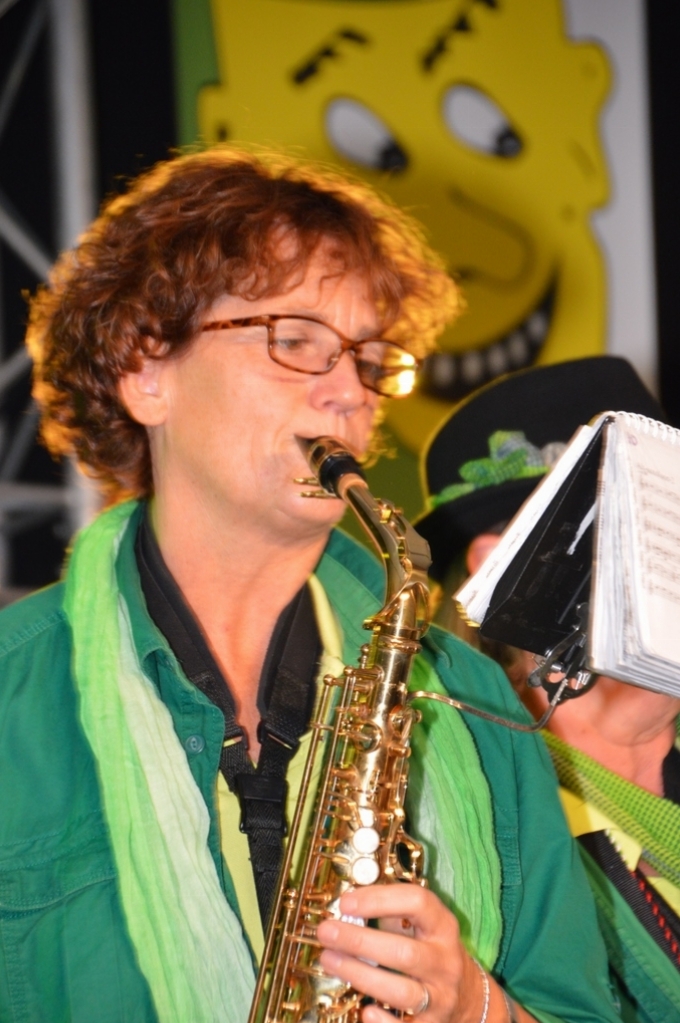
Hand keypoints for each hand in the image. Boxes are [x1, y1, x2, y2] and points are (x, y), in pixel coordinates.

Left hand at [316, 883, 484, 1022]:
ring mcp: (441, 997)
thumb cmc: (430, 951)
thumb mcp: (422, 926)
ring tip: (329, 960)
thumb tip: (347, 908)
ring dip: (361, 975)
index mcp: (442, 926)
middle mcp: (445, 961)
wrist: (468, 997)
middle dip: (359, 942)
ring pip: (401, 991)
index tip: (346, 902)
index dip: (380, 899)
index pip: (417, 903)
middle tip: (326, 932)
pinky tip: (365, 1011)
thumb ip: (391, 915)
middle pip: (404, 952)